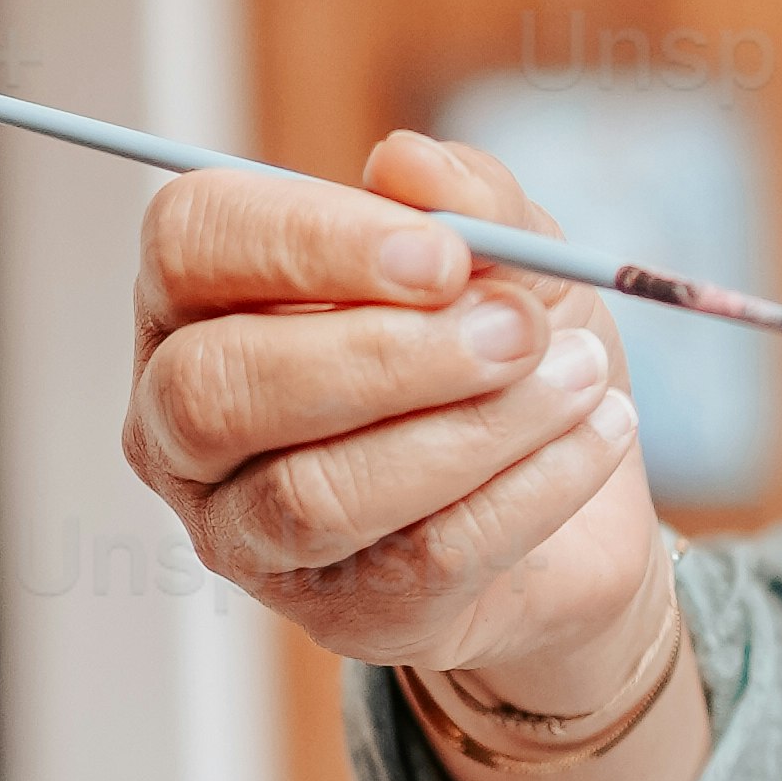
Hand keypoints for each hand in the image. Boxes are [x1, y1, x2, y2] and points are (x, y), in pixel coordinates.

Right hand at [122, 128, 662, 690]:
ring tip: (579, 379)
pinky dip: (529, 491)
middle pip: (219, 388)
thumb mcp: (508, 255)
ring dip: (470, 429)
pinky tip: (597, 437)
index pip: (188, 243)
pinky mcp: (338, 616)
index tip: (443, 252)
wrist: (579, 500)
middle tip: (520, 328)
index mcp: (197, 299)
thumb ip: (469, 200)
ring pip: (313, 494)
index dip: (306, 240)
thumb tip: (406, 163)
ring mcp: (248, 535)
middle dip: (387, 355)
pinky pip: (419, 559)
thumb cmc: (506, 354)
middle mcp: (184, 423)